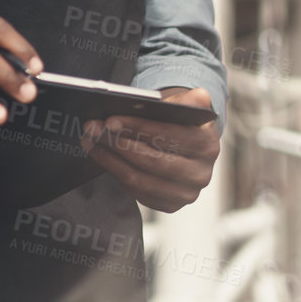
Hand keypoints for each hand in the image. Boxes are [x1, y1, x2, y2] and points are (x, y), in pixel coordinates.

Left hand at [81, 87, 219, 212]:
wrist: (186, 148)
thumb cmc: (180, 124)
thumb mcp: (186, 108)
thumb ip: (190, 101)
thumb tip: (200, 97)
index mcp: (207, 145)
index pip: (169, 135)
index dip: (138, 127)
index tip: (110, 121)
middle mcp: (201, 173)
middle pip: (151, 160)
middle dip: (118, 144)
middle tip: (94, 131)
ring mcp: (186, 192)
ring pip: (140, 179)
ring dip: (111, 161)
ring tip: (93, 144)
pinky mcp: (171, 205)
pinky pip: (138, 192)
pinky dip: (118, 174)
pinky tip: (106, 159)